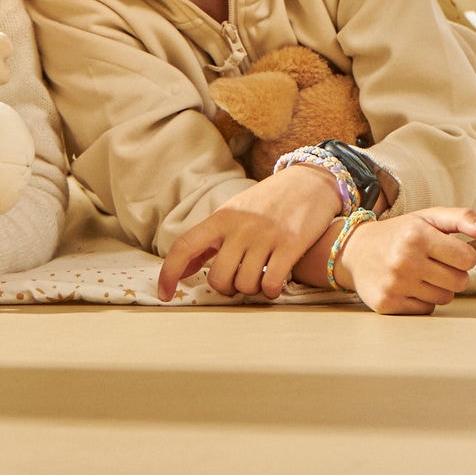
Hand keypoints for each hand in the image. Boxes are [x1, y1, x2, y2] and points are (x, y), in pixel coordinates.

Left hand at [157, 166, 344, 301]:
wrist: (311, 180)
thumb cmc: (270, 202)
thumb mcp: (236, 211)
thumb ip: (211, 240)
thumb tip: (182, 269)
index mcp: (222, 217)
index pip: (185, 245)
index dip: (169, 273)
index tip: (164, 294)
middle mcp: (240, 226)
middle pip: (218, 278)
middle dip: (227, 288)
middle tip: (239, 279)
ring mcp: (265, 235)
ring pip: (244, 285)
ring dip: (252, 289)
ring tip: (261, 276)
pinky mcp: (291, 244)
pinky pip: (271, 284)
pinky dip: (271, 291)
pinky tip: (276, 281)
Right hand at [338, 207, 475, 314]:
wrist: (355, 251)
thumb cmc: (399, 233)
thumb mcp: (427, 218)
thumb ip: (460, 218)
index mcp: (417, 234)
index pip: (468, 258)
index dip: (463, 256)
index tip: (448, 251)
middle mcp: (405, 259)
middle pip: (459, 282)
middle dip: (453, 273)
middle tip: (434, 263)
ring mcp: (395, 284)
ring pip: (444, 299)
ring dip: (439, 288)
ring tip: (421, 274)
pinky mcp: (388, 304)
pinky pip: (426, 310)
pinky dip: (422, 300)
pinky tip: (409, 286)